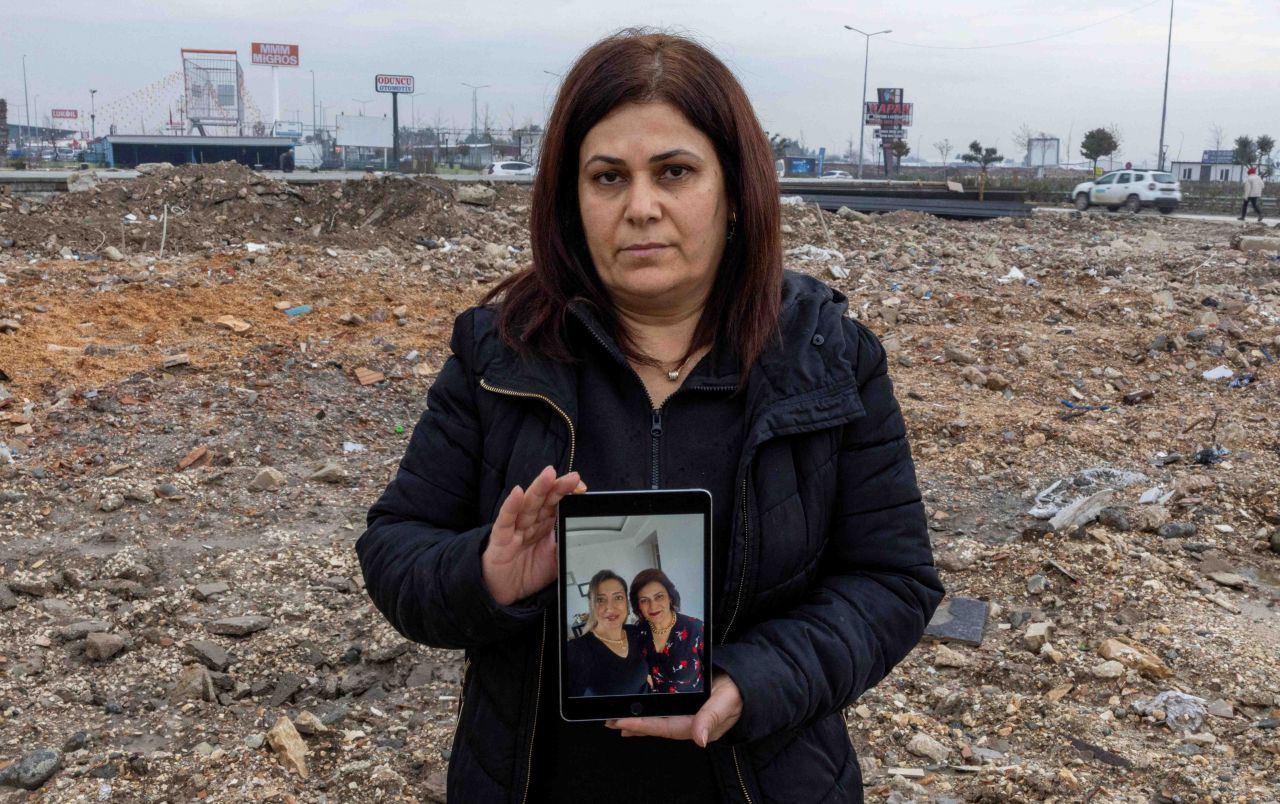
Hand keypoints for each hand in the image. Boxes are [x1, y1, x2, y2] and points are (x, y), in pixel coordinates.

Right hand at [482, 466, 584, 606]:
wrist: (504, 594)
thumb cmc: (527, 574)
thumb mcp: (555, 563)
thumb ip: (566, 548)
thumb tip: (583, 538)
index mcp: (544, 525)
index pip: (557, 504)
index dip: (567, 494)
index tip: (581, 487)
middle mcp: (530, 523)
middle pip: (545, 501)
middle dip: (558, 487)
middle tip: (572, 477)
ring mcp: (515, 529)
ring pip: (528, 505)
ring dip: (538, 489)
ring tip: (549, 475)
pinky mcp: (500, 538)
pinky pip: (506, 520)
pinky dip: (511, 506)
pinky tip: (517, 493)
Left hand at [606, 674, 741, 746]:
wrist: (747, 684)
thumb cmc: (738, 692)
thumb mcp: (726, 701)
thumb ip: (711, 718)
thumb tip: (700, 739)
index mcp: (698, 725)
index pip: (665, 728)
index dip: (643, 725)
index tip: (623, 722)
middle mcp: (691, 724)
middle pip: (658, 728)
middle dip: (635, 725)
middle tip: (611, 722)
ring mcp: (689, 716)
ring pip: (660, 722)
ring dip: (640, 722)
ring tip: (619, 722)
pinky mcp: (688, 707)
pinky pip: (666, 714)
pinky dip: (652, 715)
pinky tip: (642, 715)